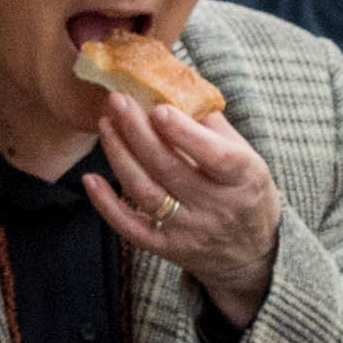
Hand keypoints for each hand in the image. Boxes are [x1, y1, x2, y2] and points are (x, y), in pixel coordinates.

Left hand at [87, 86, 289, 325]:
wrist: (252, 254)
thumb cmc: (246, 192)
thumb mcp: (247, 156)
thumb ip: (213, 126)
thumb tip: (173, 88)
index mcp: (245, 178)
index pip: (216, 156)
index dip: (185, 133)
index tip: (158, 108)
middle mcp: (217, 207)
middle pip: (169, 169)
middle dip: (138, 132)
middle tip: (117, 101)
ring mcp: (190, 231)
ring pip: (146, 193)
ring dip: (120, 156)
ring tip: (106, 125)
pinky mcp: (168, 248)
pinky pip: (131, 228)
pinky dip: (107, 205)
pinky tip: (90, 179)